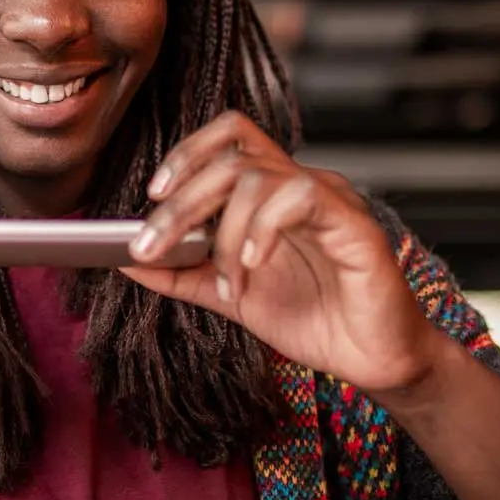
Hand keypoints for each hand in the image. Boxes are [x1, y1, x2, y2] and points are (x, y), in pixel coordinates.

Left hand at [121, 112, 442, 394]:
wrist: (374, 361)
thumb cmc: (318, 320)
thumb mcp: (231, 297)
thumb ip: (182, 275)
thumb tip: (124, 257)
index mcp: (272, 194)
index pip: (228, 138)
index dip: (186, 153)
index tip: (152, 195)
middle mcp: (300, 186)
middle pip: (230, 156)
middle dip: (180, 202)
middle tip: (150, 245)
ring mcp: (329, 200)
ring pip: (257, 175)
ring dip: (223, 232)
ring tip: (228, 282)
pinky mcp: (354, 223)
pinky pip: (300, 196)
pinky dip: (263, 229)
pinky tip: (254, 265)